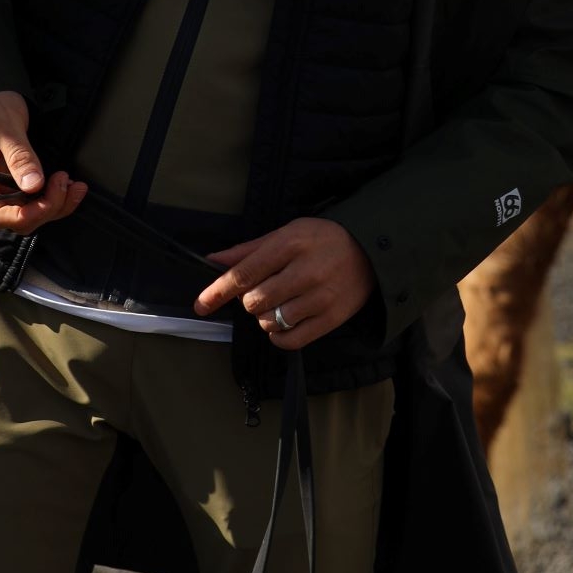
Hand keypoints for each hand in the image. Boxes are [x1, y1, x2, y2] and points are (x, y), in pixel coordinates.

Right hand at [0, 91, 87, 234]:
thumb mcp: (3, 125)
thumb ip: (18, 155)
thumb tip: (34, 185)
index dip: (22, 216)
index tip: (45, 199)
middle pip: (19, 219)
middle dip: (47, 208)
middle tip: (64, 181)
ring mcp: (7, 188)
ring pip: (34, 213)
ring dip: (57, 205)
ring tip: (76, 186)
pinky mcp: (21, 182)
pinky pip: (39, 199)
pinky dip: (57, 196)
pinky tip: (71, 185)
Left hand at [193, 217, 375, 350]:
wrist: (371, 252)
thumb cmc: (323, 239)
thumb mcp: (287, 233)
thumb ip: (250, 250)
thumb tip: (215, 260)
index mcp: (290, 244)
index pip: (244, 273)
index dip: (218, 291)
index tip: (201, 304)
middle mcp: (305, 272)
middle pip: (254, 301)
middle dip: (249, 300)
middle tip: (262, 291)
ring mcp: (320, 297)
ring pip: (270, 321)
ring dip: (264, 317)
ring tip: (277, 304)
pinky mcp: (331, 318)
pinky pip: (291, 340)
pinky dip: (278, 336)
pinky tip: (282, 324)